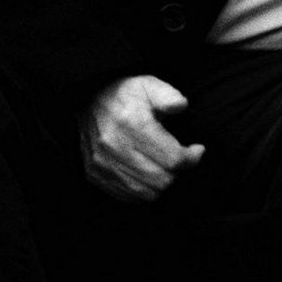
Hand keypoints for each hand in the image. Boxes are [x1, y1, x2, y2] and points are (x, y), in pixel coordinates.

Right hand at [79, 75, 205, 201]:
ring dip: (162, 182)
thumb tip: (181, 106)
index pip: (173, 159)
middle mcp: (114, 146)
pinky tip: (148, 173)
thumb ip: (168, 95)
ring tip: (164, 165)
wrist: (85, 100)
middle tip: (179, 157)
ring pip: (148, 192)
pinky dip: (144, 189)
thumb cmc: (124, 94)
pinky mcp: (95, 174)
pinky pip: (129, 196)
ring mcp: (102, 163)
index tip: (196, 150)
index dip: (192, 158)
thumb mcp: (148, 85)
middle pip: (163, 179)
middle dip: (178, 171)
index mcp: (132, 124)